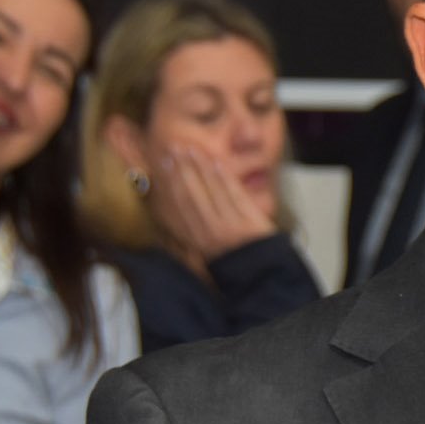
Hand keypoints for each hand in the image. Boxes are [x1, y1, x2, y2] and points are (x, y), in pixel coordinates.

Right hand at [148, 146, 277, 262]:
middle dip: (183, 170)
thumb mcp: (204, 247)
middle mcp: (210, 232)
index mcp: (196, 239)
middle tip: (175, 148)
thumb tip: (175, 199)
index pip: (180, 205)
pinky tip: (217, 164)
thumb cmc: (229, 258)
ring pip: (212, 192)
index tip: (165, 163)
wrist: (259, 275)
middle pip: (193, 195)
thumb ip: (191, 226)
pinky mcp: (250, 224)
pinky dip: (225, 180)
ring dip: (202, 169)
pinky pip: (235, 197)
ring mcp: (230, 227)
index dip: (171, 182)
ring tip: (193, 150)